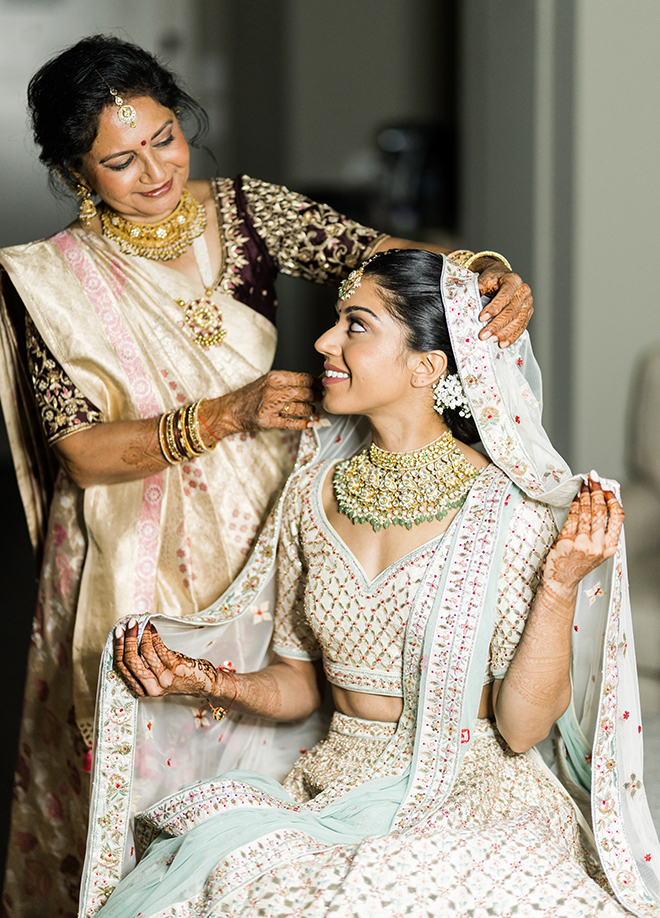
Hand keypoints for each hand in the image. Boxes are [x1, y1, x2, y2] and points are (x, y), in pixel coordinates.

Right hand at [114, 620, 216, 697]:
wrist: (204, 683)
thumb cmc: (179, 677)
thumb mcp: (157, 676)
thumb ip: (143, 665)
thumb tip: (129, 639)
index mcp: (143, 690)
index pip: (122, 669)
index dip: (118, 649)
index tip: (118, 634)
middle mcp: (152, 687)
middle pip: (131, 661)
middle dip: (127, 639)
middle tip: (128, 624)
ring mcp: (164, 678)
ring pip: (145, 652)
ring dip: (141, 633)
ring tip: (141, 622)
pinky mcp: (176, 667)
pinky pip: (159, 647)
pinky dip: (153, 634)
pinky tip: (152, 627)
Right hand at [212, 370, 319, 433]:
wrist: (230, 410)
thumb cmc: (250, 395)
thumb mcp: (268, 381)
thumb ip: (287, 382)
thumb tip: (312, 383)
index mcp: (275, 377)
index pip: (304, 378)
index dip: (317, 383)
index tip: (323, 386)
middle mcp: (274, 390)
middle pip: (306, 393)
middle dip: (318, 397)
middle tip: (322, 399)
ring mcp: (271, 406)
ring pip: (302, 408)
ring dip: (311, 411)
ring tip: (314, 411)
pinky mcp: (268, 421)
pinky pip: (292, 422)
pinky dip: (303, 424)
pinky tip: (309, 423)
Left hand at [474, 258, 532, 347]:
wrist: (502, 277)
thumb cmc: (493, 279)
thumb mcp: (485, 278)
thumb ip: (479, 288)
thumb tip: (471, 300)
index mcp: (513, 281)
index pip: (505, 296)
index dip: (494, 308)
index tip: (482, 318)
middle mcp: (523, 291)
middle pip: (512, 311)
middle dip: (497, 325)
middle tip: (484, 335)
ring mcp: (527, 303)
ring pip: (518, 321)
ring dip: (504, 333)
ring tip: (492, 340)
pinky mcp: (528, 312)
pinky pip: (521, 327)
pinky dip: (512, 337)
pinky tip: (503, 343)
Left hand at [542, 476, 623, 590]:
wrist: (561, 582)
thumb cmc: (576, 565)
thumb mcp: (596, 552)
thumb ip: (600, 533)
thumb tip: (601, 506)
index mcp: (608, 547)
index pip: (617, 518)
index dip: (613, 500)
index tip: (608, 488)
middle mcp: (597, 546)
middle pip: (600, 511)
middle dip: (596, 491)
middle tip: (593, 479)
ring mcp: (582, 544)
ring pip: (586, 512)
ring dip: (584, 495)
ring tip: (583, 486)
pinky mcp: (567, 542)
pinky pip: (572, 518)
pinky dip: (574, 505)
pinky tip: (574, 498)